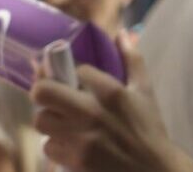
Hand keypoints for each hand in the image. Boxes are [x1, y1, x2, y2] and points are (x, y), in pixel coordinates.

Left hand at [30, 64, 191, 171]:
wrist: (151, 169)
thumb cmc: (148, 129)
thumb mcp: (145, 91)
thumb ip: (133, 59)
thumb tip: (121, 34)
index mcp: (111, 91)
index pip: (75, 70)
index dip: (71, 72)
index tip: (70, 76)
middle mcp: (92, 112)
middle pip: (43, 92)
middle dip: (42, 89)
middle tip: (50, 94)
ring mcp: (80, 138)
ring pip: (42, 120)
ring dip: (49, 119)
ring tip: (63, 120)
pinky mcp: (74, 160)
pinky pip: (49, 146)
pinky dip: (56, 144)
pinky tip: (71, 142)